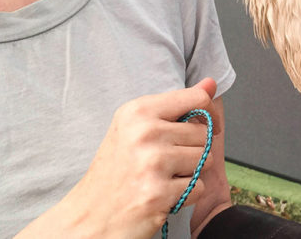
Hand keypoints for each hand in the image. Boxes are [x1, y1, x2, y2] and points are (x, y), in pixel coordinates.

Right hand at [16, 78, 219, 238]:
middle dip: (193, 150)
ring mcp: (152, 163)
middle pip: (204, 134)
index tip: (208, 126)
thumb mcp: (136, 128)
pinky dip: (186, 196)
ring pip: (204, 160)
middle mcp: (145, 133)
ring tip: (162, 178)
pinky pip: (198, 187)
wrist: (89, 217)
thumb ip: (177, 105)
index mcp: (138, 111)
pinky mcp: (159, 192)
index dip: (209, 114)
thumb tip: (211, 83)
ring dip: (189, 173)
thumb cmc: (116, 171)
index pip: (196, 99)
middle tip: (163, 163)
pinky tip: (162, 195)